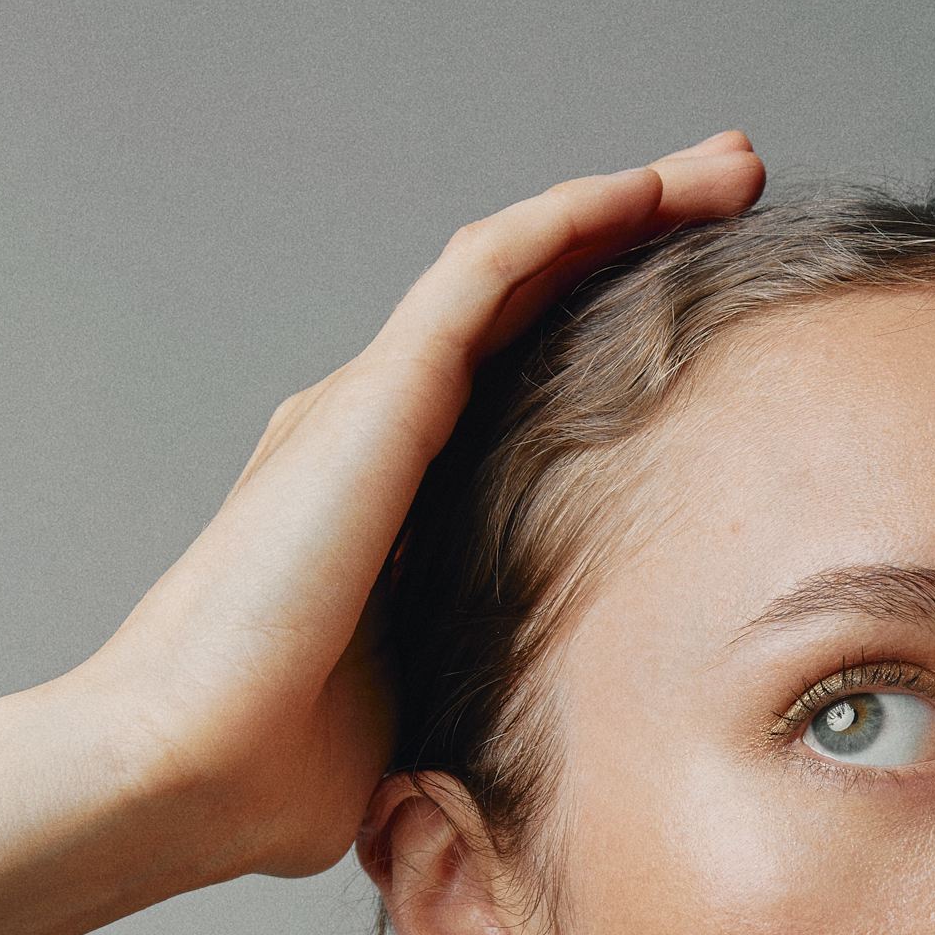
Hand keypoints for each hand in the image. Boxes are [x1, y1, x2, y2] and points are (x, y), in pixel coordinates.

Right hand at [0, 134, 764, 934]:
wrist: (194, 768)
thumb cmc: (290, 769)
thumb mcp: (442, 701)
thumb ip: (501, 674)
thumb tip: (580, 725)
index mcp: (399, 496)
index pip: (529, 380)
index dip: (620, 328)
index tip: (725, 314)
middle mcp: (383, 425)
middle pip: (534, 301)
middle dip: (642, 238)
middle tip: (740, 190)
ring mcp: (375, 400)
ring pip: (521, 260)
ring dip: (629, 203)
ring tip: (730, 165)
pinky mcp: (378, 393)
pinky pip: (488, 270)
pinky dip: (573, 221)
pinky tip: (651, 190)